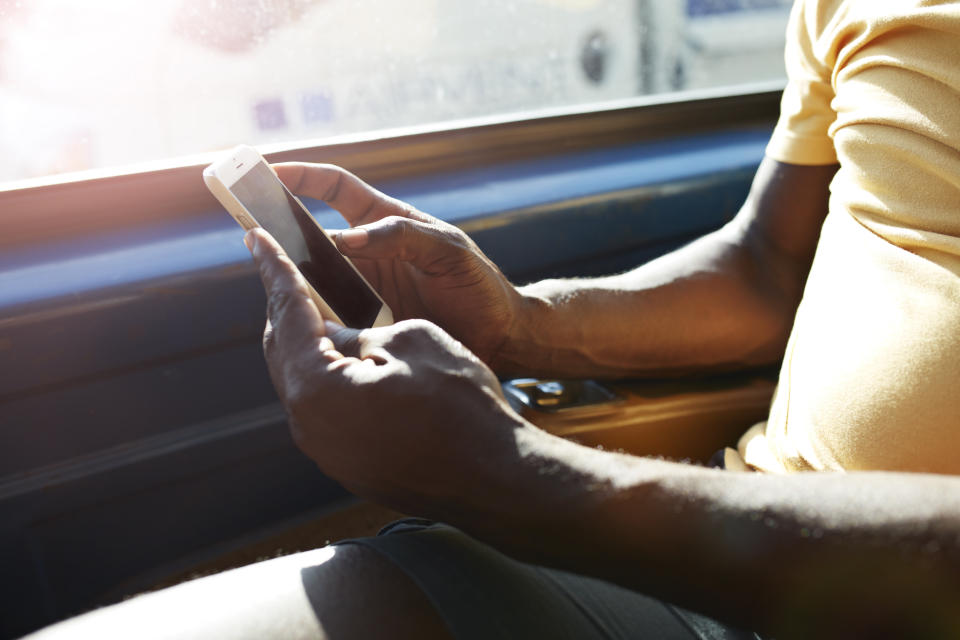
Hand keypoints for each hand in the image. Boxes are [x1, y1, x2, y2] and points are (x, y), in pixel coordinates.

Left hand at [245, 227, 528, 515]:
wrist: (496, 478)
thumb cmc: (461, 405)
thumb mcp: (411, 340)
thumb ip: (359, 330)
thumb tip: (336, 336)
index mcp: (317, 386)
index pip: (288, 312)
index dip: (274, 268)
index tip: (258, 238)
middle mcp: (308, 425)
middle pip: (285, 350)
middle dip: (288, 307)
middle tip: (287, 270)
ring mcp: (327, 452)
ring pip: (305, 381)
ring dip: (312, 344)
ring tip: (324, 312)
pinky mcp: (348, 466)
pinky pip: (326, 410)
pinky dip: (332, 377)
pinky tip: (355, 361)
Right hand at [273, 162, 525, 367]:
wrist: (499, 336)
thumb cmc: (478, 285)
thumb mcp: (447, 251)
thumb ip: (401, 237)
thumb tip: (345, 240)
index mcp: (386, 223)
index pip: (335, 189)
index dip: (303, 176)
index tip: (269, 170)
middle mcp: (367, 254)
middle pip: (311, 235)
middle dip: (277, 227)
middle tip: (247, 228)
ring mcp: (363, 288)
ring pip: (314, 278)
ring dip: (291, 278)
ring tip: (268, 280)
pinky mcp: (365, 322)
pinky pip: (328, 315)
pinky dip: (311, 317)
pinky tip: (299, 322)